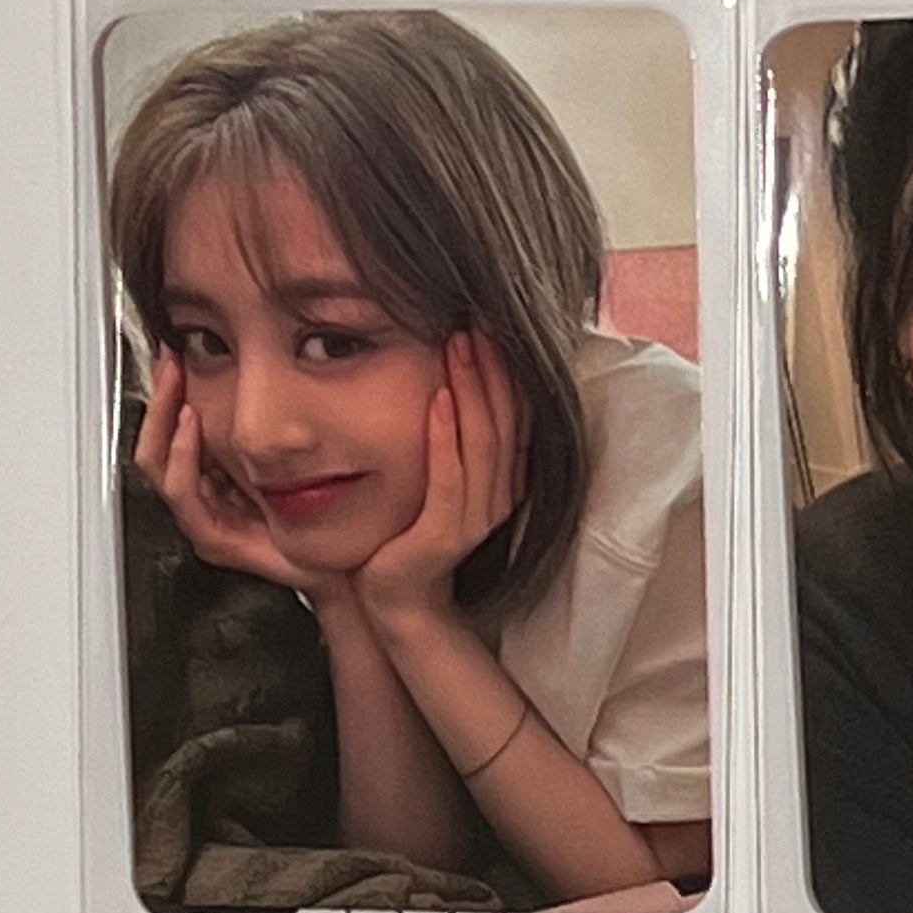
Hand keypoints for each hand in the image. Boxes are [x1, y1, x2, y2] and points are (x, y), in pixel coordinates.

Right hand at [135, 353, 321, 593]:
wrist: (335, 568)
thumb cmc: (311, 522)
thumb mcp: (277, 464)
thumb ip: (251, 436)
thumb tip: (241, 387)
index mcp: (209, 483)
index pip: (169, 435)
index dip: (165, 395)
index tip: (172, 357)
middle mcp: (200, 502)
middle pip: (155, 447)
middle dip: (159, 400)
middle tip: (168, 364)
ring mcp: (202, 522)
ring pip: (159, 466)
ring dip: (164, 421)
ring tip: (177, 390)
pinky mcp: (214, 540)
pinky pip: (183, 494)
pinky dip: (182, 457)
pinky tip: (190, 430)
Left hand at [355, 331, 526, 630]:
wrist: (396, 594)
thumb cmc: (410, 527)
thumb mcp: (439, 470)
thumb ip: (454, 433)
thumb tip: (452, 369)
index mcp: (504, 480)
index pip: (516, 416)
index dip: (507, 370)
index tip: (489, 320)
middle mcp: (500, 497)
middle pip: (504, 423)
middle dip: (492, 369)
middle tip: (475, 318)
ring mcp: (477, 518)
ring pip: (484, 445)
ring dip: (473, 391)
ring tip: (459, 344)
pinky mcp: (448, 535)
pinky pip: (452, 481)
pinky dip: (446, 439)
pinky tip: (438, 399)